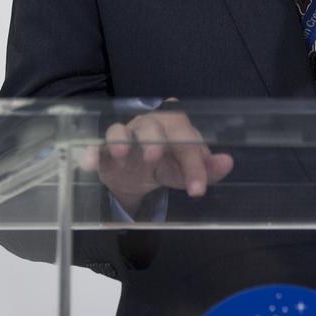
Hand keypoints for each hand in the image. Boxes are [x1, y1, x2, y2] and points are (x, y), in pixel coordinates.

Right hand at [82, 103, 232, 213]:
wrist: (133, 172)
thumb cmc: (165, 164)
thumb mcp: (185, 170)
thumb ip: (205, 170)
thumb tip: (227, 162)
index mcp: (174, 129)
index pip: (186, 140)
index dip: (193, 163)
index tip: (197, 190)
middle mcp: (149, 127)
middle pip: (152, 125)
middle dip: (154, 139)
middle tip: (155, 158)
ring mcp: (124, 137)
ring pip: (120, 130)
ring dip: (120, 138)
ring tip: (121, 153)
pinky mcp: (103, 150)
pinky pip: (95, 147)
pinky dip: (91, 152)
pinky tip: (88, 163)